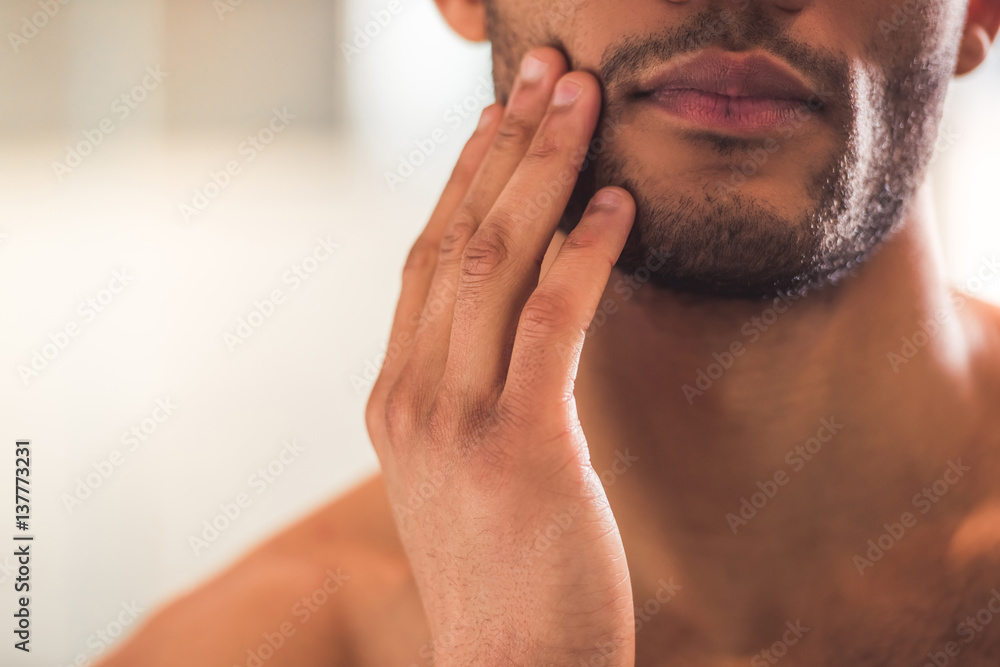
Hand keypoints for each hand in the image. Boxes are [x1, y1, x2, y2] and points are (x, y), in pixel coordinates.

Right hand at [366, 47, 635, 665]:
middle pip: (455, 240)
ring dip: (541, 171)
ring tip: (580, 101)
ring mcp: (455, 420)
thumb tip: (523, 306)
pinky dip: (584, 254)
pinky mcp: (519, 446)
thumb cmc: (502, 568)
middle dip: (503, 146)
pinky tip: (617, 204)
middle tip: (543, 73)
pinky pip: (551, 322)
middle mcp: (410, 396)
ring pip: (493, 263)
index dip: (464, 178)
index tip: (500, 116)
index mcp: (395, 397)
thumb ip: (471, 387)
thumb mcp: (464, 467)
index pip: (427, 260)